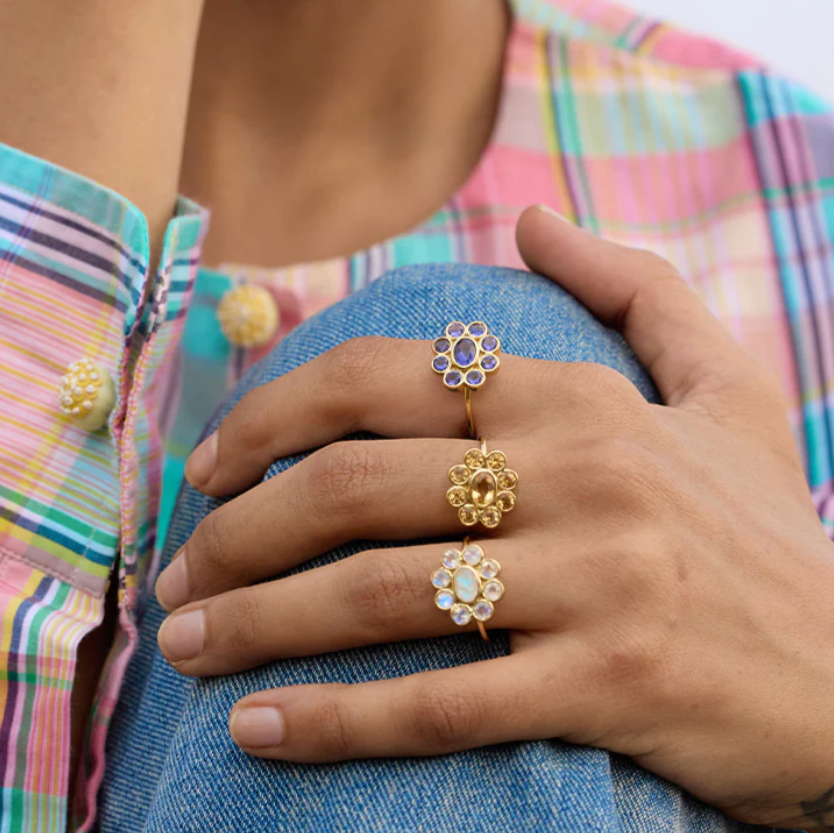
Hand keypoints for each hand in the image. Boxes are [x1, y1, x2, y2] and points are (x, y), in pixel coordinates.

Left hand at [154, 206, 833, 829]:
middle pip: (352, 486)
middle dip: (240, 532)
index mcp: (574, 397)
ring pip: (377, 594)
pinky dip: (336, 721)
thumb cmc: (769, 531)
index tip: (210, 464)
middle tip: (178, 573)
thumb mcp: (725, 385)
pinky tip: (258, 732)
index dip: (272, 413)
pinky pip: (440, 704)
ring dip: (259, 623)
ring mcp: (593, 580)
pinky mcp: (610, 684)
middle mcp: (576, 473)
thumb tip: (532, 215)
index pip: (381, 377)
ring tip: (186, 647)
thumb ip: (632, 286)